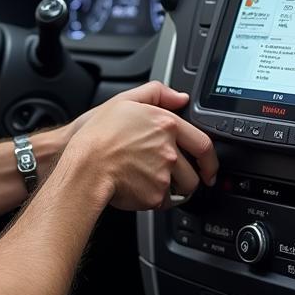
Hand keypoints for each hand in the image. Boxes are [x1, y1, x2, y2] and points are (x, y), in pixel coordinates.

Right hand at [63, 81, 217, 212]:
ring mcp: (164, 175)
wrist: (84, 166)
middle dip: (188, 179)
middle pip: (194, 173)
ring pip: (181, 190)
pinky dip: (155, 199)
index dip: (210, 160)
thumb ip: (157, 92)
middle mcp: (170, 151)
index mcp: (167, 125)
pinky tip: (140, 189)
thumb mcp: (124, 100)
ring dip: (173, 190)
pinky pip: (163, 202)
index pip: (203, 144)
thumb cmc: (98, 135)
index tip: (209, 168)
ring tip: (153, 183)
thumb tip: (181, 98)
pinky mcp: (154, 196)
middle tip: (177, 180)